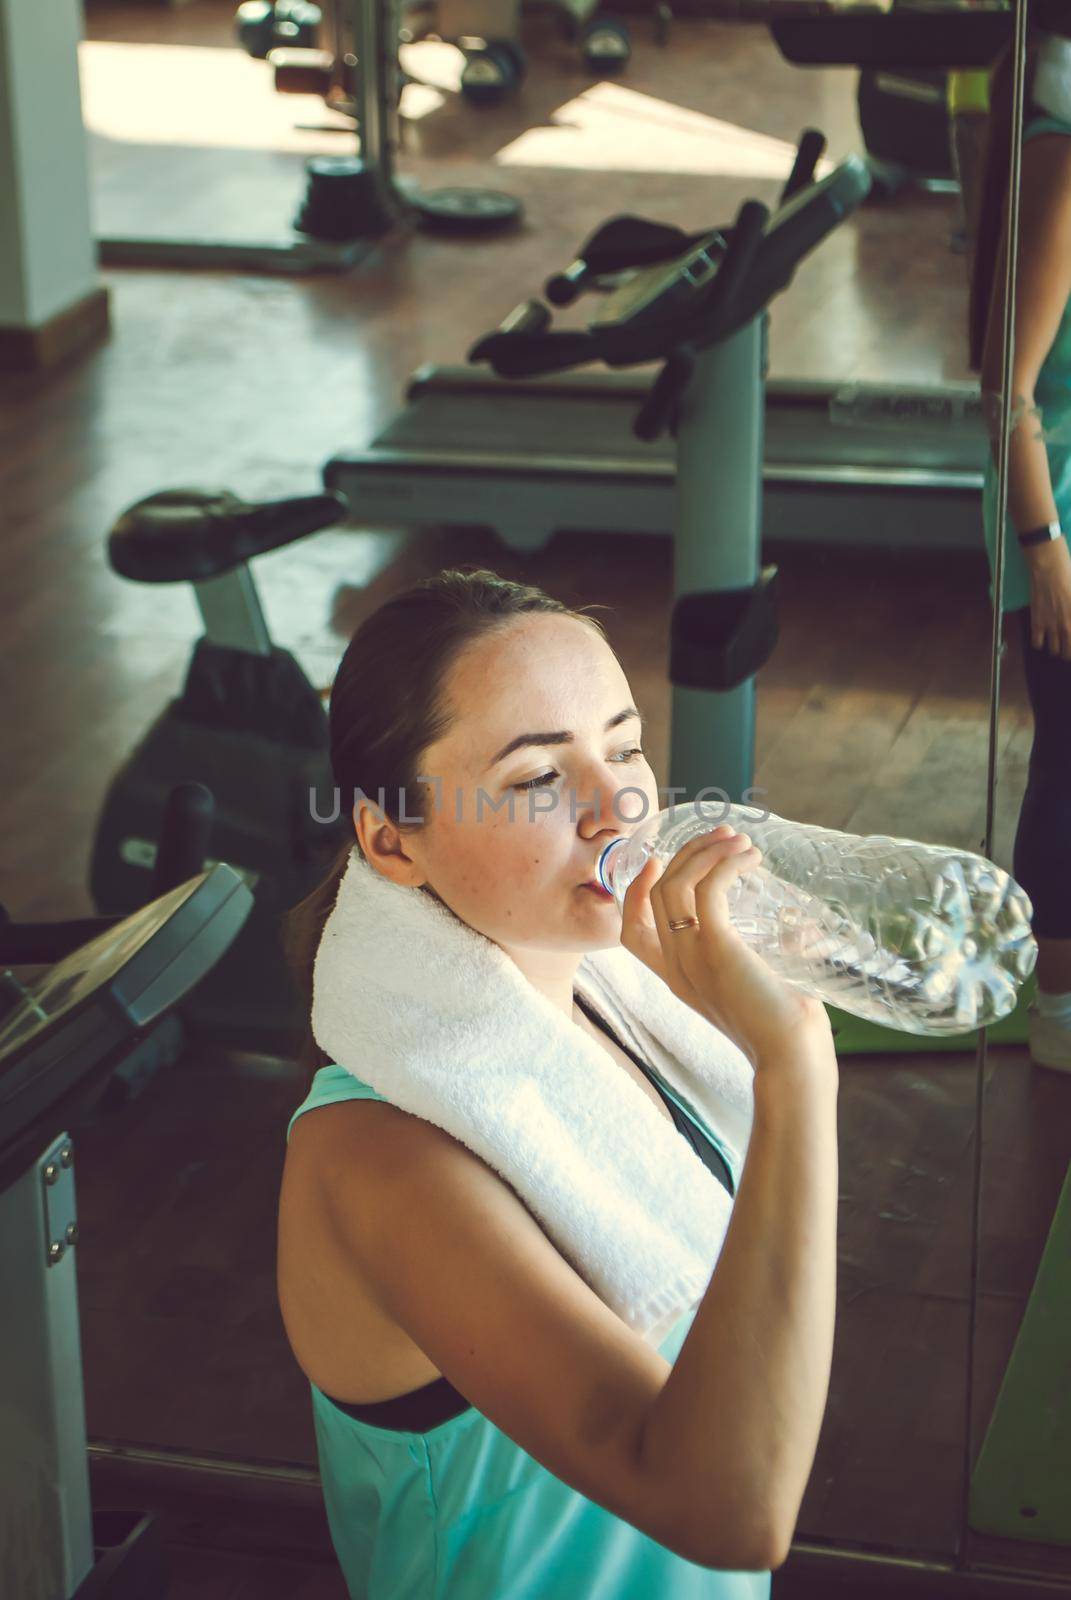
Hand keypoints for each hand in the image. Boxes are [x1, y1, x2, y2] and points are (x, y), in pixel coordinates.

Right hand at [618, 824, 831, 1070]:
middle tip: (722, 836)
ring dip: (707, 852)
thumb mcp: (761, 986)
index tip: (663, 859)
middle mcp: (675, 967)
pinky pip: (707, 890)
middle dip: (687, 854)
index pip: (631, 931)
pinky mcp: (716, 947)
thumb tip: (803, 929)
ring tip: (741, 841)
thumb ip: (769, 956)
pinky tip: (750, 858)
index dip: (637, 891)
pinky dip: (726, 865)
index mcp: (678, 979)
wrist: (790, 1056)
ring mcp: (691, 957)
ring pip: (676, 884)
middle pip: (657, 892)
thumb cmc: (784, 1028)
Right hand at [1025, 538, 1070, 660]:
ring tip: (1056, 645)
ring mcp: (1052, 627)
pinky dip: (1040, 644)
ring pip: (1053, 651)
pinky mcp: (1038, 623)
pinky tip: (1042, 638)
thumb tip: (1070, 617)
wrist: (1050, 570)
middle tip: (1067, 647)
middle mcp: (1067, 627)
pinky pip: (1037, 643)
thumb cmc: (1070, 577)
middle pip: (1067, 653)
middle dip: (1068, 652)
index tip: (1070, 642)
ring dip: (1056, 649)